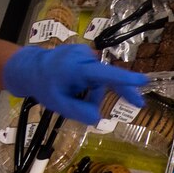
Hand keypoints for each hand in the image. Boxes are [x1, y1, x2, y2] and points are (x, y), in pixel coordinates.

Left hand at [2, 44, 147, 124]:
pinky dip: (88, 85)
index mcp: (77, 68)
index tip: (143, 81)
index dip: (125, 79)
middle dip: (98, 98)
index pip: (105, 74)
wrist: (30, 67)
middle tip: (122, 106)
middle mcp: (84, 57)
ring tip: (71, 97)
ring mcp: (85, 53)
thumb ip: (79, 113)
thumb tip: (98, 119)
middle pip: (103, 83)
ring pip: (98, 81)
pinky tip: (74, 88)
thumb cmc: (43, 86)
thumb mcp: (58, 104)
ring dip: (90, 93)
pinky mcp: (85, 54)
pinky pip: (94, 75)